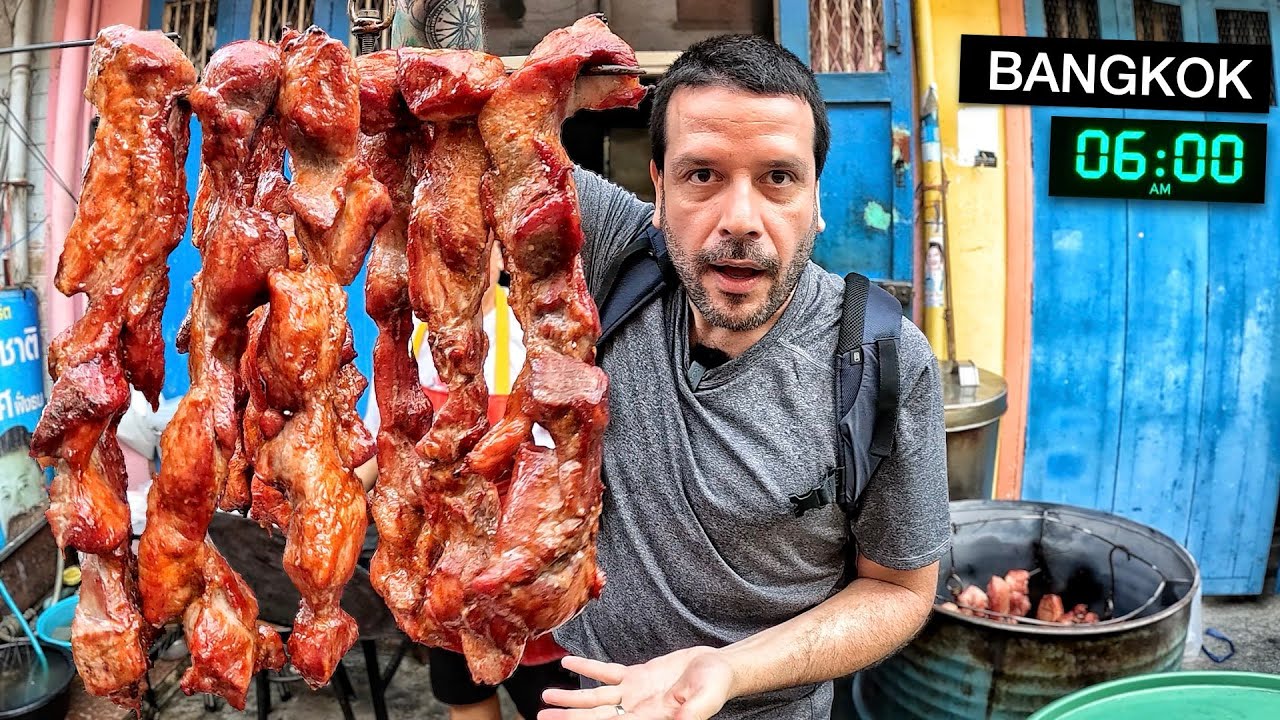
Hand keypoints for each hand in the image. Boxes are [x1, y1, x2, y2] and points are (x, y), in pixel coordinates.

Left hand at [538, 647, 732, 719]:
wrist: (720, 668)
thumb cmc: (716, 685)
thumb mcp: (707, 699)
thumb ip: (691, 712)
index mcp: (650, 719)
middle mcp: (637, 711)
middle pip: (595, 717)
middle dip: (568, 718)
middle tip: (542, 719)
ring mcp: (634, 694)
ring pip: (595, 698)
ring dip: (570, 699)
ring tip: (546, 699)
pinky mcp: (637, 677)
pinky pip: (607, 673)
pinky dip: (587, 668)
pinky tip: (568, 663)